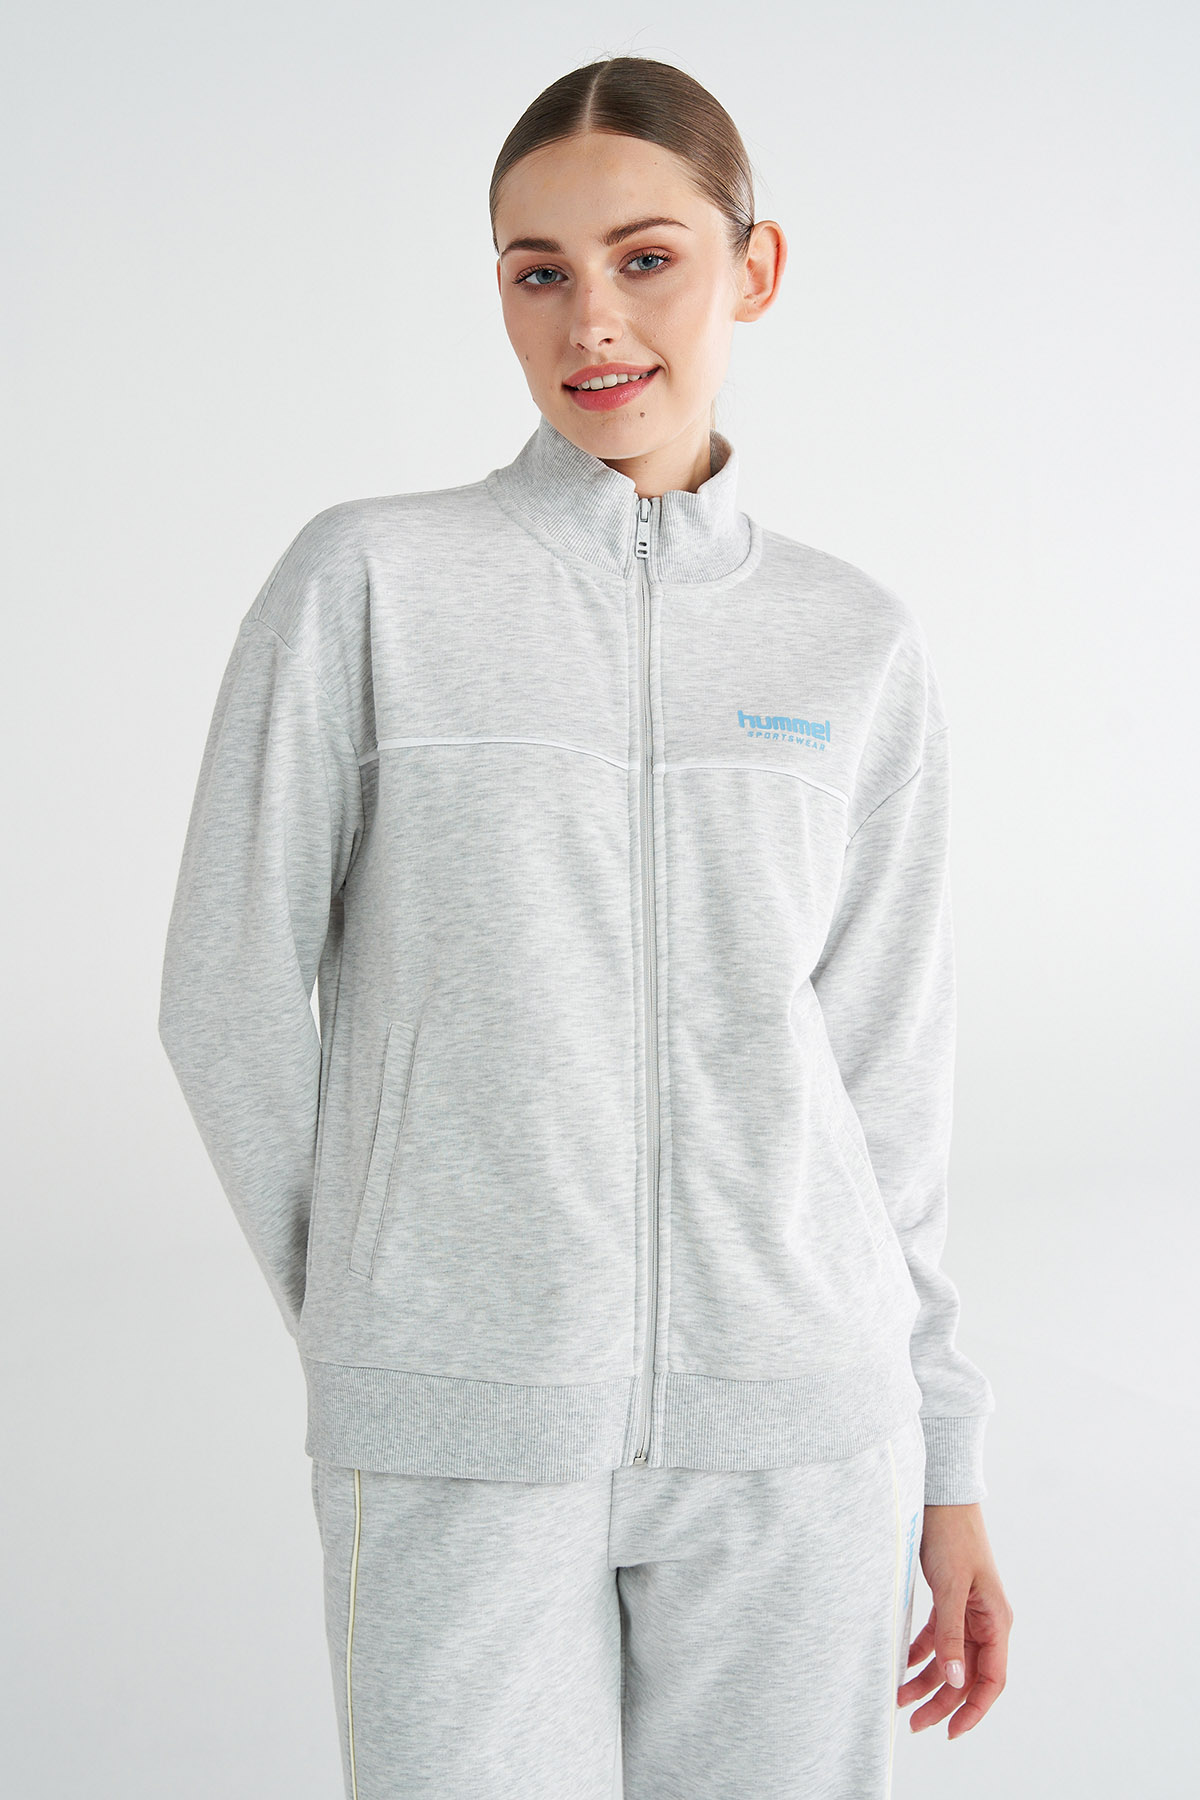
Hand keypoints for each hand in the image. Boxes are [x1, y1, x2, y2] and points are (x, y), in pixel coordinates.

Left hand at [897, 1501, 1012, 1738]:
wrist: (941, 1497)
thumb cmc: (952, 1536)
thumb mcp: (951, 1587)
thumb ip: (952, 1634)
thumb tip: (955, 1679)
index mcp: (996, 1620)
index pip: (992, 1679)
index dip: (974, 1709)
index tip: (951, 1732)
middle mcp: (985, 1621)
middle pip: (968, 1675)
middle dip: (943, 1702)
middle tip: (915, 1724)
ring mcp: (967, 1611)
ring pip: (951, 1659)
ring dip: (928, 1681)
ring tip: (900, 1700)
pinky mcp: (949, 1600)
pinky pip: (938, 1639)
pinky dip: (922, 1655)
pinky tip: (904, 1667)